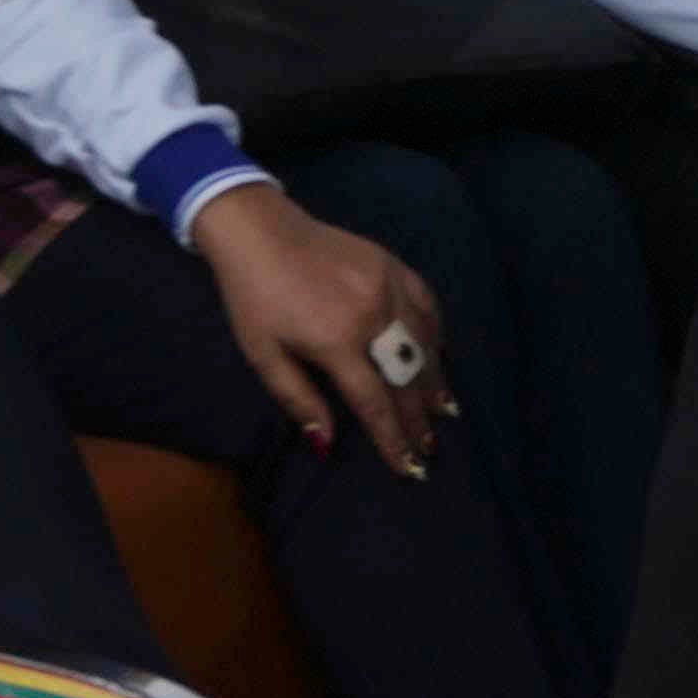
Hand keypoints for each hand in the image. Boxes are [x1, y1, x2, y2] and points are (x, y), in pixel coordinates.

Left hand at [189, 185, 442, 470]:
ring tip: (444, 409)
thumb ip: (298, 398)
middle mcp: (373, 317)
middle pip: (406, 379)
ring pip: (425, 344)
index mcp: (336, 342)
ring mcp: (389, 288)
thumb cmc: (254, 297)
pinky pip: (428, 306)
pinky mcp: (395, 266)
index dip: (393, 438)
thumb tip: (327, 441)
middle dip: (418, 418)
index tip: (407, 466)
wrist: (259, 230)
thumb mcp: (262, 354)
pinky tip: (440, 352)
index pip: (375, 402)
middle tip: (428, 447)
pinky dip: (437, 334)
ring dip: (435, 381)